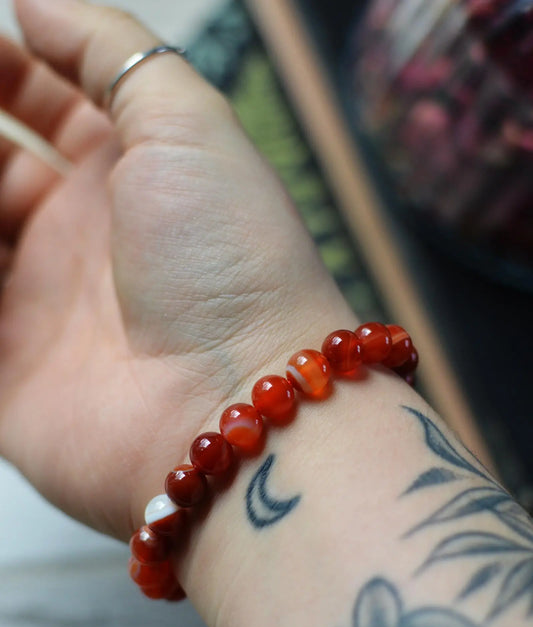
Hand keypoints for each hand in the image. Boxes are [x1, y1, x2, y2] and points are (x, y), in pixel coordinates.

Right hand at [0, 0, 353, 538]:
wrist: (239, 402)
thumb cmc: (232, 264)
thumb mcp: (189, 126)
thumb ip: (114, 53)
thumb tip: (36, 3)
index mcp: (130, 178)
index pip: (44, 105)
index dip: (4, 69)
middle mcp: (83, 242)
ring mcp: (45, 311)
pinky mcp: (13, 380)